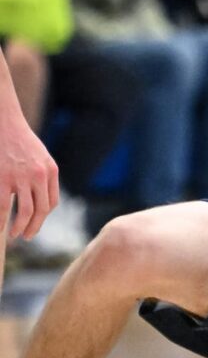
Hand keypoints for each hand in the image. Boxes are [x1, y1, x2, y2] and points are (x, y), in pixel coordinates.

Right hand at [0, 115, 58, 238]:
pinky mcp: (2, 178)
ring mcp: (20, 177)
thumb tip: (38, 196)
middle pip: (41, 210)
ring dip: (21, 227)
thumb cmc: (18, 139)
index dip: (43, 216)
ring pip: (25, 211)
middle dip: (35, 226)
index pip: (51, 202)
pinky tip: (1, 228)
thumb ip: (41, 174)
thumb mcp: (39, 155)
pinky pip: (3, 206)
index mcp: (50, 171)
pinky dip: (2, 220)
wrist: (3, 121)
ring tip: (15, 235)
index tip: (36, 223)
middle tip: (27, 236)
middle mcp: (39, 175)